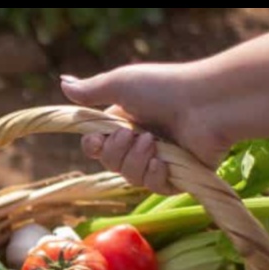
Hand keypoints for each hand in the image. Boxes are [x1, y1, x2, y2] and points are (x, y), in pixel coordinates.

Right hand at [61, 65, 232, 193]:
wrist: (205, 104)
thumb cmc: (164, 88)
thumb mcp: (122, 84)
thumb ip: (92, 90)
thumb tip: (63, 82)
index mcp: (126, 122)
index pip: (98, 145)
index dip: (93, 147)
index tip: (96, 141)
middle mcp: (141, 142)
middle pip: (111, 164)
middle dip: (116, 152)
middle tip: (132, 135)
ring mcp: (160, 160)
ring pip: (130, 177)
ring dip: (136, 161)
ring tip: (153, 143)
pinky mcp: (178, 177)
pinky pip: (154, 187)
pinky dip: (154, 175)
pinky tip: (162, 162)